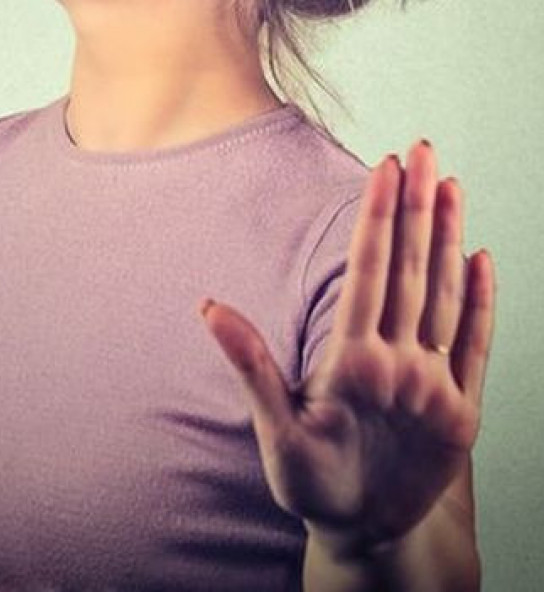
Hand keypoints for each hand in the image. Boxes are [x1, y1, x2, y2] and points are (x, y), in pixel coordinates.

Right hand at [198, 139, 494, 549]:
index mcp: (354, 367)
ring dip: (449, 236)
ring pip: (447, 297)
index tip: (388, 168)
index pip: (369, 274)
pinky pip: (479, 342)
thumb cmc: (316, 484)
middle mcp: (403, 370)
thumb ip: (249, 363)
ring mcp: (440, 388)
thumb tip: (209, 306)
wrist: (375, 541)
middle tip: (424, 150)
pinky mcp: (466, 408)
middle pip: (411, 271)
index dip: (380, 217)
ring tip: (451, 183)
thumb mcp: (274, 430)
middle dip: (418, 205)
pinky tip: (481, 256)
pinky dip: (483, 297)